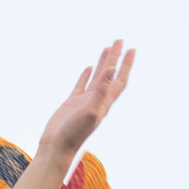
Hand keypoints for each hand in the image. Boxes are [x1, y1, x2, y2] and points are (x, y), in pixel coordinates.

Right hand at [38, 41, 134, 162]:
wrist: (56, 148)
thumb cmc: (73, 134)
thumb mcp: (90, 110)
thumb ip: (101, 90)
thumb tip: (112, 70)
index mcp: (104, 103)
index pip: (119, 81)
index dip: (125, 65)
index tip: (131, 49)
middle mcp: (97, 102)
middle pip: (110, 75)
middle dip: (116, 58)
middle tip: (120, 40)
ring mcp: (84, 102)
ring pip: (97, 78)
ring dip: (103, 63)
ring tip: (107, 48)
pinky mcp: (72, 104)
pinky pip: (82, 86)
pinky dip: (87, 76)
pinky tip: (89, 68)